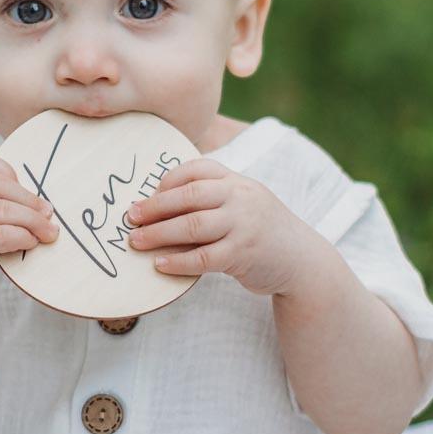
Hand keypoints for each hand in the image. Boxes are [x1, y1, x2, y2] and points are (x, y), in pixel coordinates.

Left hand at [126, 158, 321, 296]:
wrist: (302, 260)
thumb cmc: (261, 231)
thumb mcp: (243, 203)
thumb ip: (213, 197)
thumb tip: (159, 201)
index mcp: (237, 181)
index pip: (197, 169)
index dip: (168, 181)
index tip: (148, 195)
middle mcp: (240, 197)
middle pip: (189, 197)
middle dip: (155, 207)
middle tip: (130, 217)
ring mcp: (243, 225)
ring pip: (192, 226)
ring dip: (159, 234)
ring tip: (136, 241)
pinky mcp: (243, 254)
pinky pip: (203, 257)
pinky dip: (178, 261)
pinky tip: (160, 264)